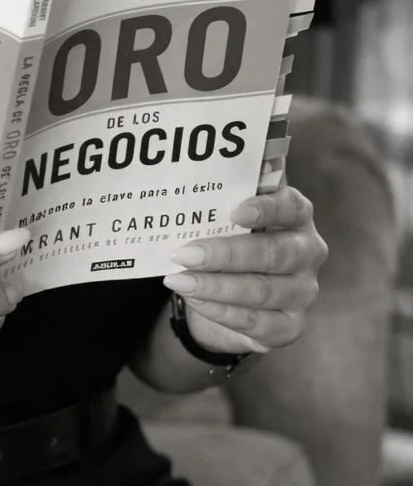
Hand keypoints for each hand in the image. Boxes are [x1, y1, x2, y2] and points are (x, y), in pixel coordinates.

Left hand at [163, 185, 327, 357]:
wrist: (240, 291)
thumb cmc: (237, 239)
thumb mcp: (234, 211)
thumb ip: (231, 188)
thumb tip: (218, 160)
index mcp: (297, 216)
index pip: (291, 207)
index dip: (266, 208)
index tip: (235, 212)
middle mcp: (307, 253)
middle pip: (272, 253)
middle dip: (225, 254)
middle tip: (184, 254)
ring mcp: (303, 291)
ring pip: (261, 290)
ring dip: (214, 286)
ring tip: (178, 280)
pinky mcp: (290, 326)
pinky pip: (254, 321)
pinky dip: (219, 311)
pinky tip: (193, 299)